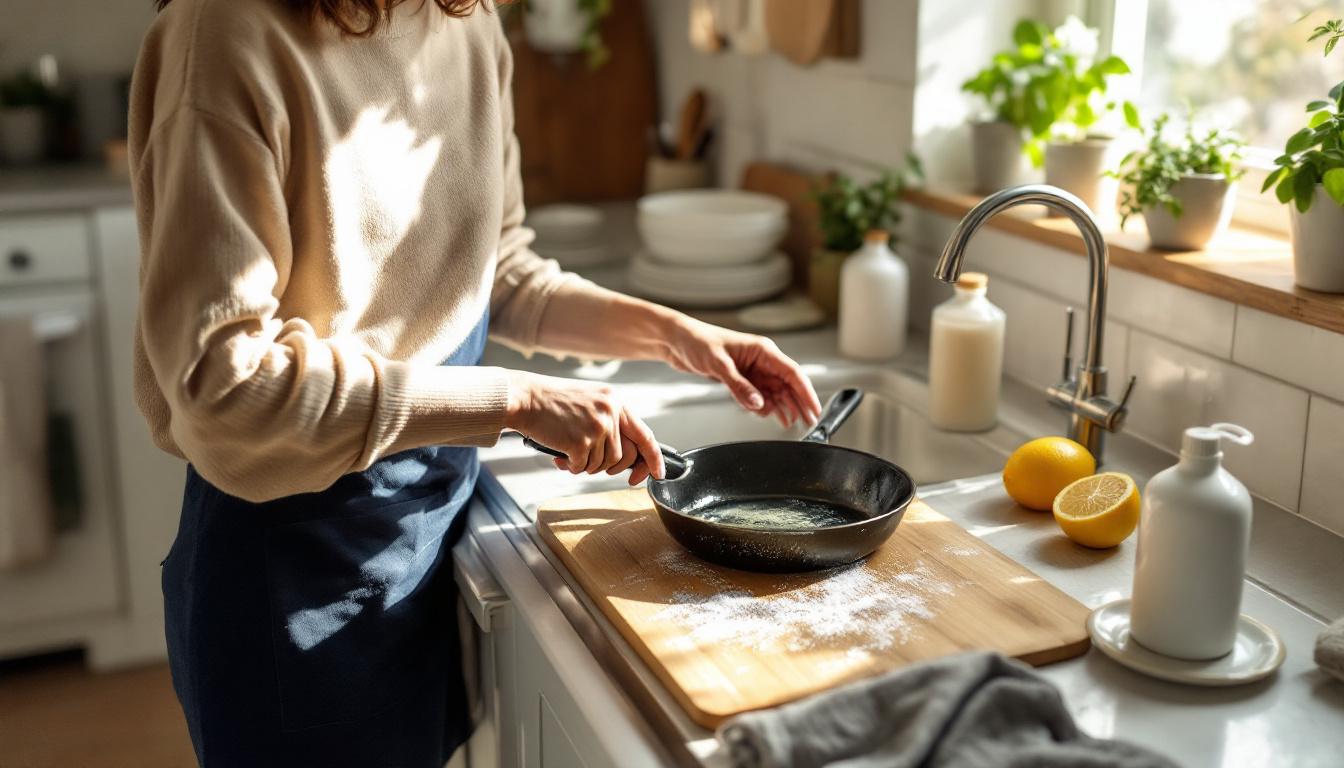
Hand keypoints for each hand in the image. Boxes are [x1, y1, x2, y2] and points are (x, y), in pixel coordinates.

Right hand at [505, 371, 664, 484]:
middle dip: (614, 469)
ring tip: (569, 453)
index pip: (645, 434)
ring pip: (603, 464)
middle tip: (596, 466)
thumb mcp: (589, 400)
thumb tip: (622, 452)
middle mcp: (610, 412)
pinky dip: (571, 466)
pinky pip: (583, 467)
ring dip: (586, 465)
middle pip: (625, 456)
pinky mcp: (580, 442)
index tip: (658, 473)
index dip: (654, 458)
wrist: (524, 397)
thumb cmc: (551, 401)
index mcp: (615, 400)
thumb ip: (609, 420)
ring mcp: (596, 427)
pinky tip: (560, 455)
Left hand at [663, 319, 821, 427]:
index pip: (792, 373)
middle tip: (808, 422)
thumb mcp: (719, 364)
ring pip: (776, 392)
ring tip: (791, 423)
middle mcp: (761, 360)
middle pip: (788, 385)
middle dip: (798, 403)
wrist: (676, 341)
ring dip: (782, 407)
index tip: (814, 409)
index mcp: (763, 350)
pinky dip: (765, 406)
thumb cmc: (697, 341)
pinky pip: (760, 395)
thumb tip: (758, 403)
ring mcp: (752, 370)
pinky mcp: (742, 379)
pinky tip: (769, 415)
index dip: (806, 392)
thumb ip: (739, 386)